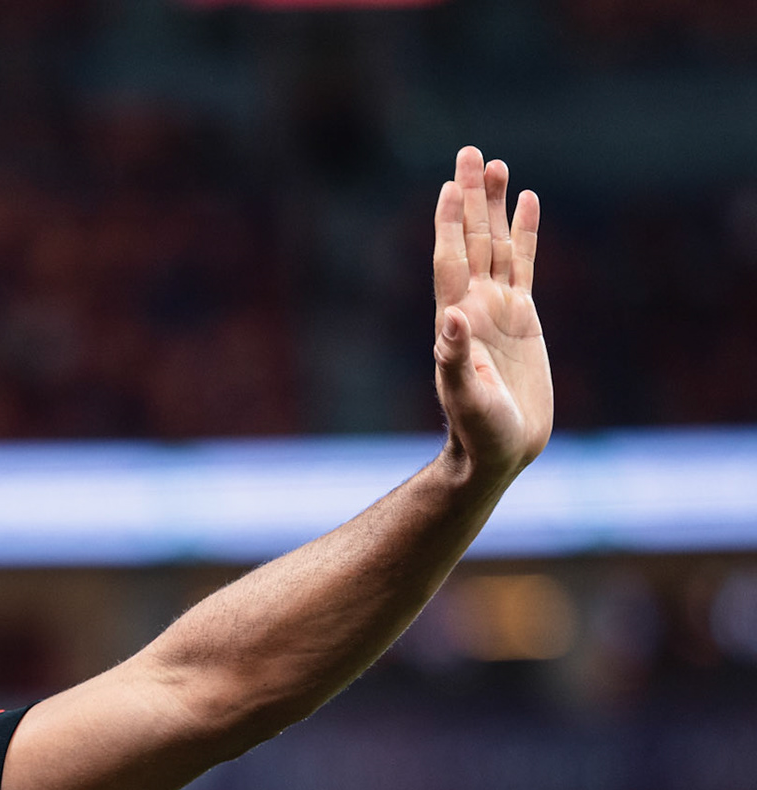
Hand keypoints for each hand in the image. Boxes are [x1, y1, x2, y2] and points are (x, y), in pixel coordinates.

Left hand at [432, 147, 551, 480]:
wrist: (500, 449)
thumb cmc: (478, 430)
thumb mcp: (464, 397)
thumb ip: (453, 359)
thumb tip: (450, 319)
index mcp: (456, 319)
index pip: (450, 259)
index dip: (449, 223)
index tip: (450, 185)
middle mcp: (473, 305)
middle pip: (472, 239)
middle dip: (471, 198)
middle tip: (470, 152)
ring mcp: (498, 308)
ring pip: (497, 245)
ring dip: (495, 206)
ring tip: (496, 164)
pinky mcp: (522, 318)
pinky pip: (523, 265)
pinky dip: (525, 234)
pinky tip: (528, 202)